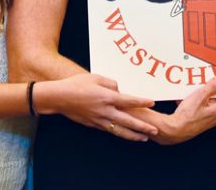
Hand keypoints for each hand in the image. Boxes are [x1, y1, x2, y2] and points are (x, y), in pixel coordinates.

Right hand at [34, 73, 158, 141]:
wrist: (59, 98)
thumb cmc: (77, 84)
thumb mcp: (96, 77)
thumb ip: (111, 83)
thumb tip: (119, 90)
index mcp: (107, 97)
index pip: (129, 101)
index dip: (142, 102)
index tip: (152, 102)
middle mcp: (105, 111)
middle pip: (128, 121)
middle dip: (143, 127)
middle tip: (155, 130)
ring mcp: (99, 120)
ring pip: (120, 131)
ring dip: (133, 135)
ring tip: (144, 138)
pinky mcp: (93, 125)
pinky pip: (109, 130)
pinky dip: (119, 133)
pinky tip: (125, 134)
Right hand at [143, 76, 215, 144]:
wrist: (173, 131)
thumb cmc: (186, 117)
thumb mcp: (199, 97)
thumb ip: (211, 88)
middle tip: (213, 81)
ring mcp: (207, 120)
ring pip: (209, 104)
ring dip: (203, 96)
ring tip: (194, 90)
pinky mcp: (199, 121)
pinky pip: (201, 108)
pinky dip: (195, 102)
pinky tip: (185, 99)